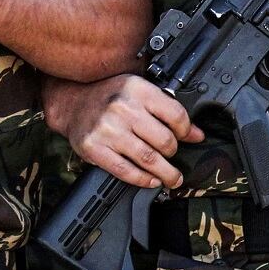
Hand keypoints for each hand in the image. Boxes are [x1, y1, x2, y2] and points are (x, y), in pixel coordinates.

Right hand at [42, 74, 201, 189]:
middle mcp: (122, 108)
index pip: (176, 115)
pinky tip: (151, 180)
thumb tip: (196, 134)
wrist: (72, 102)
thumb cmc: (108, 96)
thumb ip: (167, 110)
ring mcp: (108, 130)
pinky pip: (126, 171)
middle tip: (174, 158)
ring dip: (166, 174)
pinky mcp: (95, 148)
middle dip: (174, 154)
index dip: (186, 131)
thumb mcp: (138, 92)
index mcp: (137, 89)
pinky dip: (143, 180)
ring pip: (148, 159)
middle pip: (165, 141)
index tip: (186, 137)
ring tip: (172, 178)